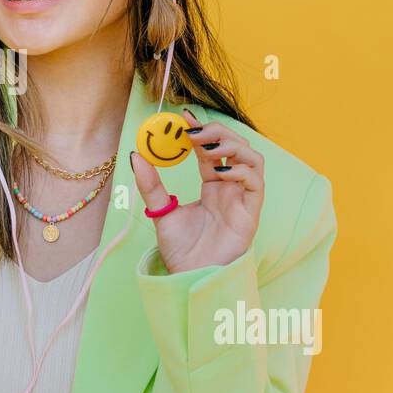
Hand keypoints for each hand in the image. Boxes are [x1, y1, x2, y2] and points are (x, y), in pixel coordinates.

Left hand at [131, 107, 263, 271]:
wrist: (189, 277)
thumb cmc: (180, 250)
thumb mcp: (160, 211)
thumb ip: (151, 185)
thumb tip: (136, 156)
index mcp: (212, 185)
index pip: (211, 148)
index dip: (200, 129)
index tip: (183, 115)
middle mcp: (230, 188)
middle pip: (235, 146)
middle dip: (216, 132)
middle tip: (192, 131)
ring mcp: (242, 199)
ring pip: (252, 158)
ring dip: (231, 145)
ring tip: (205, 146)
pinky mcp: (251, 213)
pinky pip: (256, 182)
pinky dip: (240, 170)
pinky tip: (217, 172)